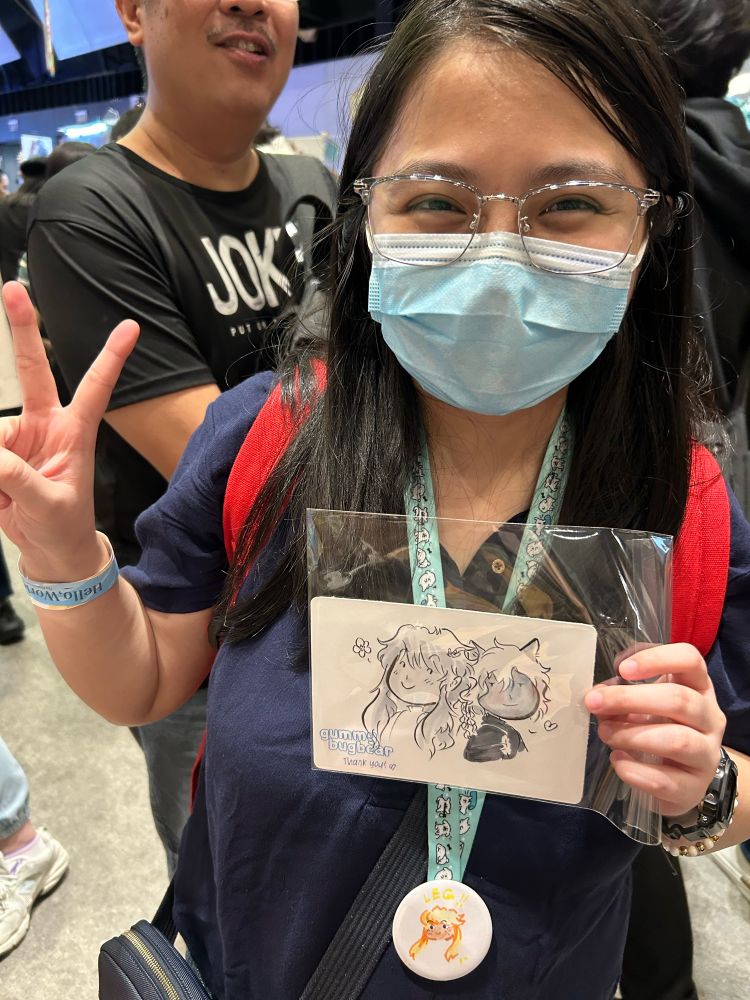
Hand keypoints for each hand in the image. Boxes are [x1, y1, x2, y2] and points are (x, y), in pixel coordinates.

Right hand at [0, 282, 138, 575]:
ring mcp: (15, 435)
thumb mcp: (49, 505)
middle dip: (20, 328)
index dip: (110, 358)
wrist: (49, 551)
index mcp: (74, 432)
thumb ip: (19, 479)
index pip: (96, 388)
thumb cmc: (63, 525)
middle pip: (31, 369)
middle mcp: (44, 424)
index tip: (131, 326)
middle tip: (13, 288)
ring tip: (4, 497)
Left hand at [584, 644, 725, 816]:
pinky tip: (617, 761)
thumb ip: (624, 690)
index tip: (622, 669)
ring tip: (604, 733)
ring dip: (632, 736)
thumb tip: (598, 694)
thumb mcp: (645, 702)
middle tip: (594, 703)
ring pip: (677, 741)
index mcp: (698, 687)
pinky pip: (664, 780)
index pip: (690, 660)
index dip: (657, 659)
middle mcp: (710, 718)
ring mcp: (707, 754)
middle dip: (630, 699)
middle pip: (679, 700)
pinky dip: (634, 770)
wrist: (680, 779)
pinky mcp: (694, 788)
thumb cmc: (659, 727)